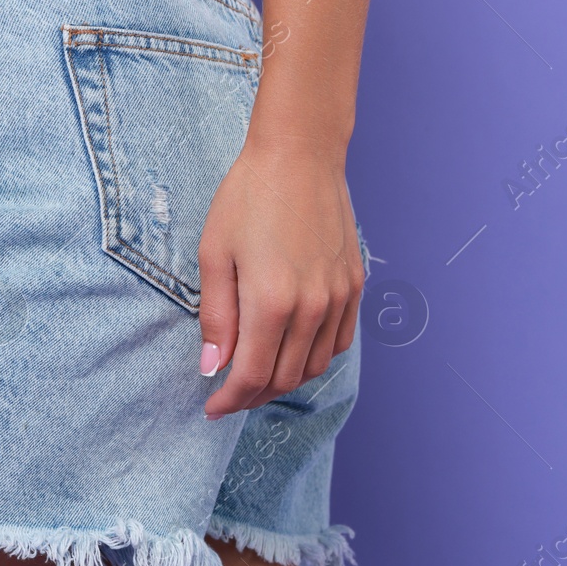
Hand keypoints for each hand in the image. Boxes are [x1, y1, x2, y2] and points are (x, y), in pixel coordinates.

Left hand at [196, 137, 364, 417]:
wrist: (299, 157)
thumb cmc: (247, 198)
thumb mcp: (214, 254)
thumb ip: (216, 317)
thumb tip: (213, 368)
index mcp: (272, 301)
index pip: (253, 375)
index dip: (230, 399)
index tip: (212, 408)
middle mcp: (313, 306)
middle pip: (285, 377)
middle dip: (253, 395)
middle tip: (228, 394)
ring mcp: (339, 297)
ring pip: (315, 365)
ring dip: (284, 381)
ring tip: (255, 377)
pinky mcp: (354, 285)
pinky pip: (338, 341)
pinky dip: (314, 358)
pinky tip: (290, 351)